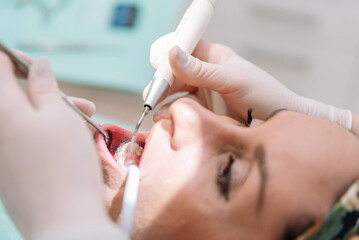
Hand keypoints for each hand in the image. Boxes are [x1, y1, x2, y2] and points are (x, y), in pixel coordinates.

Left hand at [0, 53, 120, 238]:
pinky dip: (48, 140)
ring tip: (88, 130)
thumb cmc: (65, 165)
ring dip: (55, 120)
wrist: (65, 224)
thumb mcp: (60, 116)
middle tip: (84, 105)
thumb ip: (45, 86)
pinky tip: (73, 147)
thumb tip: (37, 66)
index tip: (39, 66)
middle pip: (16, 99)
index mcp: (1, 110)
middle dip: (50, 97)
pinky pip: (26, 145)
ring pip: (26, 123)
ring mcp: (0, 156)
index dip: (19, 60)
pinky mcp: (9, 174)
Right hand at [146, 33, 351, 129]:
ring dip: (162, 100)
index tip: (157, 63)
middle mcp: (203, 72)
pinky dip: (169, 113)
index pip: (182, 45)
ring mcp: (201, 91)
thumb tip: (171, 52)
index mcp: (211, 56)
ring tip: (158, 111)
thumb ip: (201, 70)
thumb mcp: (232, 80)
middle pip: (172, 71)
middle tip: (152, 95)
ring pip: (172, 92)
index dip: (167, 51)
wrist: (277, 123)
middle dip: (160, 81)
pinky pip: (179, 108)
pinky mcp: (200, 110)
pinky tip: (165, 119)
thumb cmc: (263, 95)